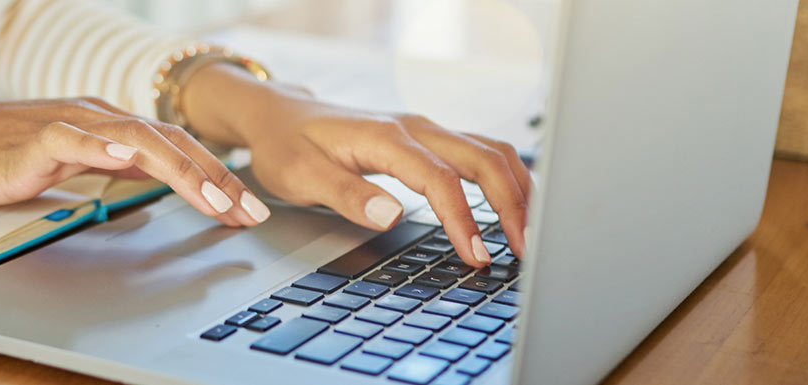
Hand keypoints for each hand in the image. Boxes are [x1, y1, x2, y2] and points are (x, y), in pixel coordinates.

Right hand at [0, 97, 270, 226]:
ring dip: (184, 173)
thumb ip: (99, 170)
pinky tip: (135, 161)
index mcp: (101, 126)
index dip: (213, 178)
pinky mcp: (35, 137)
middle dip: (217, 181)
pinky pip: (80, 140)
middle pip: (170, 147)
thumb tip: (142, 182)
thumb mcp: (55, 169)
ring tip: (216, 200)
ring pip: (140, 143)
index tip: (244, 209)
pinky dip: (111, 149)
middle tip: (251, 212)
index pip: (171, 152)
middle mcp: (93, 117)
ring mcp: (66, 124)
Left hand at [182, 64, 531, 267]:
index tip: (476, 255)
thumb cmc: (287, 146)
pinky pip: (480, 154)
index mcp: (385, 137)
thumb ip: (347, 195)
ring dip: (516, 190)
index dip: (464, 219)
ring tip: (527, 235)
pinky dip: (504, 181)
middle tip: (524, 251)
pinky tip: (512, 209)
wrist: (280, 116)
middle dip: (512, 205)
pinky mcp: (428, 140)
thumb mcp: (301, 175)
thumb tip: (390, 217)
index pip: (440, 179)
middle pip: (483, 159)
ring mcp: (425, 131)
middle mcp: (414, 128)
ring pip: (490, 152)